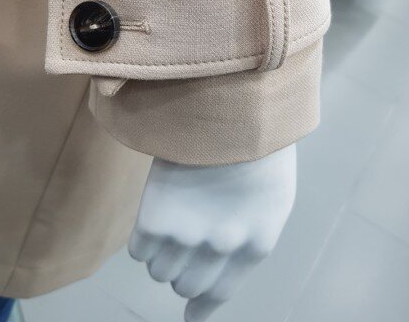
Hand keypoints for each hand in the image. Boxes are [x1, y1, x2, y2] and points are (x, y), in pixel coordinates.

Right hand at [128, 144, 296, 321]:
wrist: (233, 109)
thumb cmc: (256, 149)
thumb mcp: (270, 201)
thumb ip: (249, 239)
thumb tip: (223, 263)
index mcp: (254, 245)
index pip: (220, 294)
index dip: (201, 307)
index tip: (190, 314)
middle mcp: (220, 249)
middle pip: (183, 284)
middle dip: (181, 268)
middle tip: (182, 240)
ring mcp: (187, 235)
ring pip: (158, 270)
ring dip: (161, 253)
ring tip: (169, 220)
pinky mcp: (156, 217)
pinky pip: (138, 250)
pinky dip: (143, 240)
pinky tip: (154, 214)